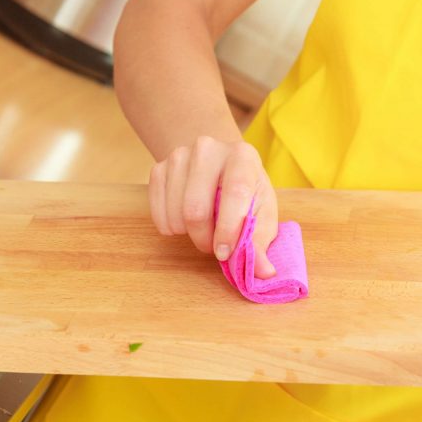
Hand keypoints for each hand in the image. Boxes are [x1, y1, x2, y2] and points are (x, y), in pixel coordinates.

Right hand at [149, 135, 278, 277]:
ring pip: (175, 212)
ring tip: (202, 231)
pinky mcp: (158, 167)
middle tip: (213, 247)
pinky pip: (158, 210)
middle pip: (196, 208)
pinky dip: (170, 227)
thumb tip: (264, 272)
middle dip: (204, 239)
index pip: (235, 192)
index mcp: (242, 156)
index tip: (225, 253)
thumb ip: (260, 242)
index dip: (228, 229)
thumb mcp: (261, 212)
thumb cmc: (245, 191)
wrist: (218, 163)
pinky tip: (184, 222)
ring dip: (187, 234)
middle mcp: (208, 149)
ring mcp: (179, 156)